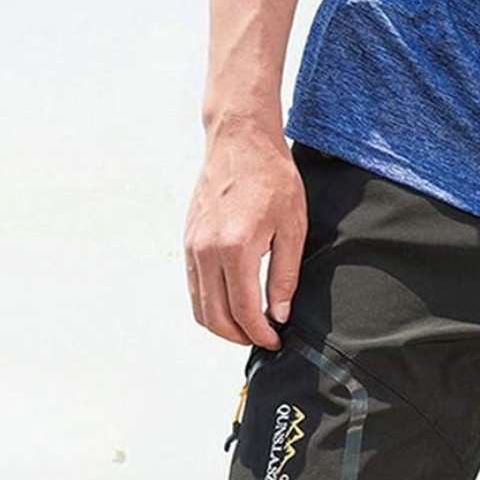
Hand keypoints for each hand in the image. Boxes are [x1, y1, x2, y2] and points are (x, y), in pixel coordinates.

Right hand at [185, 122, 306, 348]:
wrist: (239, 139)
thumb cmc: (271, 177)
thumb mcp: (292, 228)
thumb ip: (284, 276)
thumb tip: (280, 314)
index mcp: (235, 249)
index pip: (243, 312)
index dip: (260, 334)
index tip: (275, 340)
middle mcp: (207, 252)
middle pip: (216, 318)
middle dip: (240, 337)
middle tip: (262, 337)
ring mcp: (193, 247)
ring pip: (199, 308)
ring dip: (222, 326)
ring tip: (248, 326)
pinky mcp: (188, 242)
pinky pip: (194, 288)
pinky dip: (210, 306)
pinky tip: (232, 303)